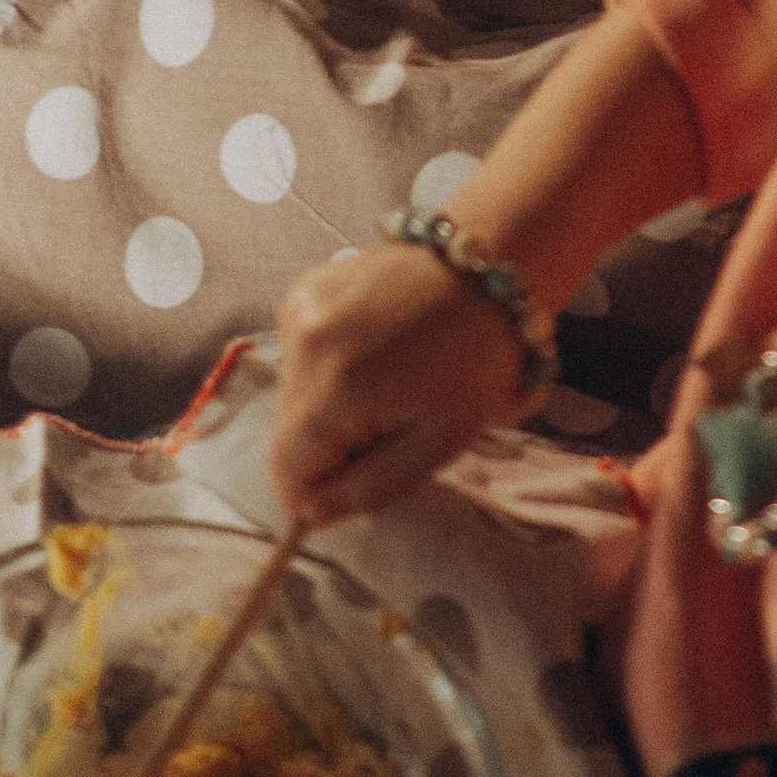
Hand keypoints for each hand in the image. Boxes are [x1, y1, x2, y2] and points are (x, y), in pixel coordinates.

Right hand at [270, 240, 527, 525]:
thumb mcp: (441, 442)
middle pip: (291, 437)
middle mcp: (302, 345)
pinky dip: (331, 367)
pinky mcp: (305, 289)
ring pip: (295, 398)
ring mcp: (299, 310)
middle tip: (396, 419)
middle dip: (335, 445)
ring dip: (333, 406)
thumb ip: (370, 489)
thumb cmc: (478, 356)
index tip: (370, 470)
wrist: (488, 262)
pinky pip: (302, 357)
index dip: (324, 490)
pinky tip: (376, 347)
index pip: (288, 476)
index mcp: (334, 388)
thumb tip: (311, 514)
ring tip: (391, 379)